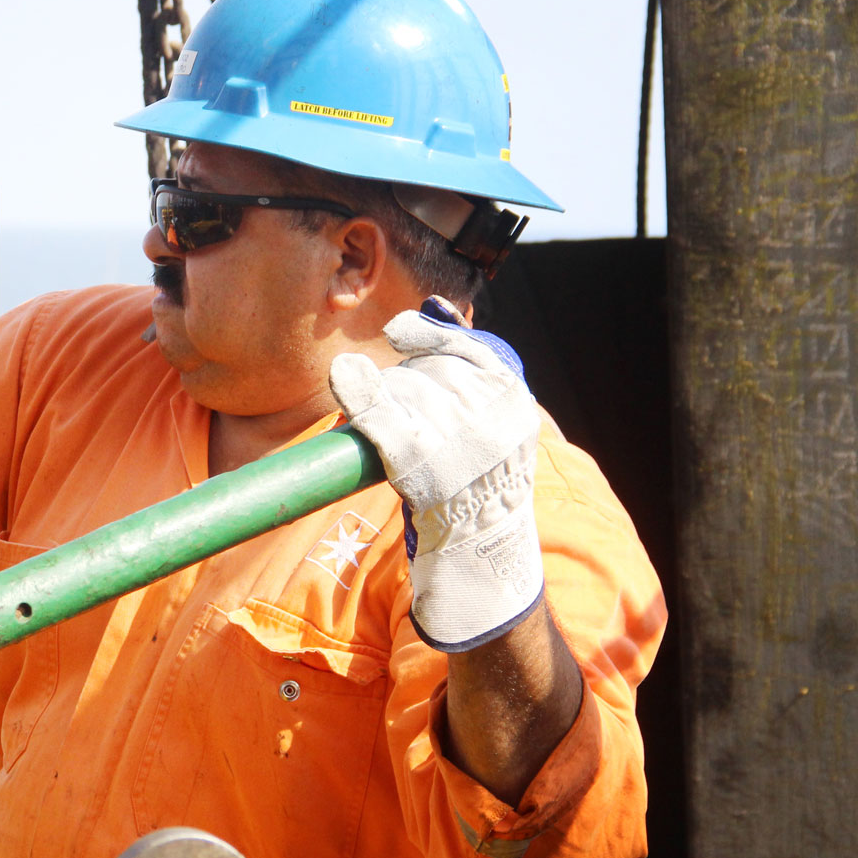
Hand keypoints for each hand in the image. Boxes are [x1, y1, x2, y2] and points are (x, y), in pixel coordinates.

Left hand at [329, 298, 542, 650]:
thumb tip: (434, 302)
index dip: (429, 338)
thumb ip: (464, 364)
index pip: (467, 350)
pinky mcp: (430, 472)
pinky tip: (344, 378)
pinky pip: (389, 425)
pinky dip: (363, 401)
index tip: (397, 333)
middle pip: (428, 375)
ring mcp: (464, 446)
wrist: (484, 556)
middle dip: (402, 389)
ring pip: (405, 395)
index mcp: (513, 401)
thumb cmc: (475, 482)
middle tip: (399, 418)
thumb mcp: (486, 419)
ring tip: (390, 433)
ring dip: (383, 405)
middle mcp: (494, 418)